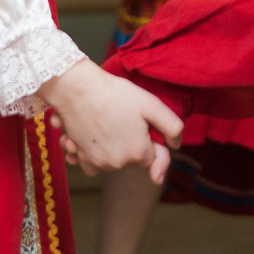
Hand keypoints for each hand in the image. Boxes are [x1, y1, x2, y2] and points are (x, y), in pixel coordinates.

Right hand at [42, 60, 181, 182]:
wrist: (77, 90)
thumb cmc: (115, 94)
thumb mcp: (151, 104)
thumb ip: (172, 127)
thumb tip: (176, 145)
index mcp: (138, 152)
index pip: (155, 159)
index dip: (152, 142)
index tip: (144, 128)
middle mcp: (118, 163)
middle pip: (134, 160)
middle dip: (133, 143)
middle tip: (124, 118)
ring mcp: (97, 162)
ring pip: (114, 162)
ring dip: (114, 149)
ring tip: (108, 124)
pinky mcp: (80, 157)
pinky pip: (94, 164)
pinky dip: (94, 153)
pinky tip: (92, 134)